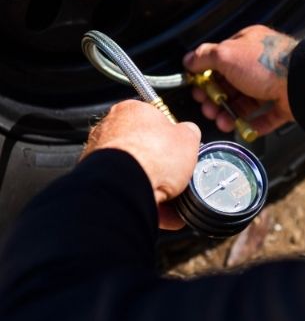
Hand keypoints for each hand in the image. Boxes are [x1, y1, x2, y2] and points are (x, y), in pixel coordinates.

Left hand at [81, 100, 200, 229]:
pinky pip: (125, 191)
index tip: (180, 150)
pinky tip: (161, 211)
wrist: (125, 187)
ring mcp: (100, 156)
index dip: (171, 138)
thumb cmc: (151, 157)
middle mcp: (110, 129)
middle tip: (177, 175)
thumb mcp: (189, 138)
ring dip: (153, 185)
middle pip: (143, 147)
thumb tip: (190, 133)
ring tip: (172, 200)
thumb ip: (189, 133)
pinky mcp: (98, 181)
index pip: (155, 120)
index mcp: (133, 110)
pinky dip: (142, 200)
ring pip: (134, 172)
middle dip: (161, 164)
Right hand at [183, 25, 297, 135]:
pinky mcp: (283, 105)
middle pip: (230, 85)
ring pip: (245, 104)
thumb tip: (188, 60)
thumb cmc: (267, 63)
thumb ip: (205, 57)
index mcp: (246, 46)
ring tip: (223, 122)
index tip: (197, 89)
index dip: (206, 76)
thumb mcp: (227, 54)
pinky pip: (264, 118)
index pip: (220, 61)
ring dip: (230, 114)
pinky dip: (252, 125)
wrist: (301, 82)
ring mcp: (272, 85)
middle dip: (216, 99)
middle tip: (208, 108)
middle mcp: (259, 64)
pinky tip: (242, 128)